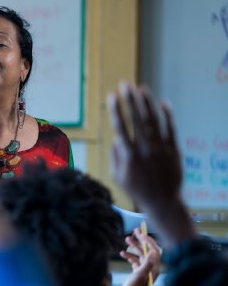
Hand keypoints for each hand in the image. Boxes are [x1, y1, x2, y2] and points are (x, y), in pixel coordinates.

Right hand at [107, 82, 194, 246]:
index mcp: (129, 155)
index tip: (112, 96)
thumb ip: (115, 157)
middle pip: (137, 118)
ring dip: (147, 103)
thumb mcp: (117, 176)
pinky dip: (167, 115)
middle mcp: (145, 148)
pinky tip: (162, 102)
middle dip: (130, 100)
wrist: (162, 201)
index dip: (116, 110)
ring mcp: (161, 147)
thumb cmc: (136, 190)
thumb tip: (116, 139)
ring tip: (141, 88)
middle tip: (125, 84)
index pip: (120, 127)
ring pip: (153, 120)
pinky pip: (171, 128)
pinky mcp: (174, 149)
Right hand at [119, 229, 160, 285]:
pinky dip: (129, 256)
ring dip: (133, 247)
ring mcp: (144, 270)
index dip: (149, 241)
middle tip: (135, 230)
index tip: (141, 234)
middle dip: (141, 240)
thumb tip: (152, 251)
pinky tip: (121, 253)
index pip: (154, 250)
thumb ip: (147, 263)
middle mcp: (151, 268)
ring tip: (126, 239)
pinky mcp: (137, 273)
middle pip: (147, 250)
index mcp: (154, 268)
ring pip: (140, 254)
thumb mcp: (140, 275)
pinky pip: (134, 261)